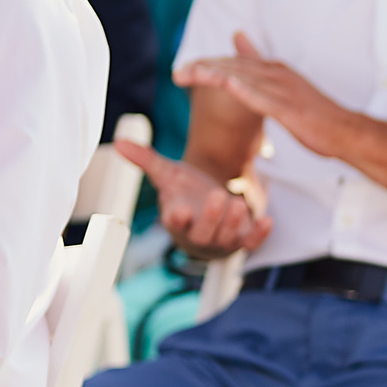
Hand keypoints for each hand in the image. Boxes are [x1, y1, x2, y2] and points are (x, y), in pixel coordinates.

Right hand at [115, 137, 270, 259]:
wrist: (211, 203)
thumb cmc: (186, 192)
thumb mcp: (169, 174)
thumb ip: (147, 161)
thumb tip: (118, 143)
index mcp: (177, 220)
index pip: (174, 223)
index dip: (176, 218)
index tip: (178, 210)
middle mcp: (198, 235)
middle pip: (203, 234)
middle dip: (211, 217)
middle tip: (217, 195)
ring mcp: (222, 241)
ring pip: (227, 238)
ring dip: (233, 223)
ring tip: (239, 202)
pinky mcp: (243, 241)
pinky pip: (252, 243)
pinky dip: (260, 234)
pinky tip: (268, 220)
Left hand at [175, 32, 358, 158]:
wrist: (347, 132)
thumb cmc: (316, 114)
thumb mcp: (282, 84)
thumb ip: (258, 63)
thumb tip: (237, 35)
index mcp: (274, 69)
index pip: (234, 63)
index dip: (207, 65)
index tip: (184, 72)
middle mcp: (277, 74)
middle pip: (234, 67)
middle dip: (203, 69)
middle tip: (177, 75)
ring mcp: (285, 90)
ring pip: (244, 79)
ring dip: (215, 76)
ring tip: (190, 76)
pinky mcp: (291, 108)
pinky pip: (264, 98)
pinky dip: (246, 91)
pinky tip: (228, 87)